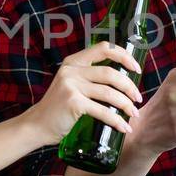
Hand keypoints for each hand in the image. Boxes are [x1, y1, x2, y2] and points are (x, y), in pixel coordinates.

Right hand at [24, 41, 143, 144]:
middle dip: (129, 86)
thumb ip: (89, 78)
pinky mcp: (73, 103)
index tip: (136, 68)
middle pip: (110, 73)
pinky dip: (116, 120)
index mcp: (73, 62)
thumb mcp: (71, 84)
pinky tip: (124, 127)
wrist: (37, 125)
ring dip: (126, 105)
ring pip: (109, 93)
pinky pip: (102, 111)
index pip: (104, 48)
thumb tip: (123, 83)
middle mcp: (72, 70)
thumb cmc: (59, 108)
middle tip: (138, 98)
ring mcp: (71, 86)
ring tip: (134, 114)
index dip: (124, 55)